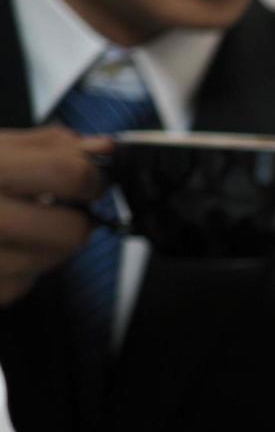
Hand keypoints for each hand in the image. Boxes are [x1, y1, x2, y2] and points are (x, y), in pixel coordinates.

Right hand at [0, 127, 110, 305]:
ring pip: (51, 261)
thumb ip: (44, 147)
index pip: (68, 174)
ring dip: (47, 246)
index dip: (91, 177)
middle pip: (71, 231)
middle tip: (59, 208)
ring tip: (16, 226)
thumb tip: (101, 148)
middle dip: (75, 220)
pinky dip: (18, 268)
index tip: (89, 180)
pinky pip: (21, 284)